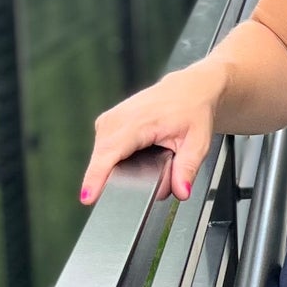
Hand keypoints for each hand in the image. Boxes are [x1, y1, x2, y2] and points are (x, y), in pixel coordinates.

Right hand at [80, 58, 222, 205]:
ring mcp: (109, 119)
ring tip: (145, 164)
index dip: (97, 177)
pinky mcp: (107, 122)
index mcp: (138, 121)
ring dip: (115, 170)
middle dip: (116, 180)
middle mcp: (118, 118)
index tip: (88, 196)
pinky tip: (130, 159)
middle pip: (102, 159)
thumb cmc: (192, 112)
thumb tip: (181, 191)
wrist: (188, 90)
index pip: (110, 153)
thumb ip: (187, 169)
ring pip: (101, 155)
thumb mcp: (198, 142)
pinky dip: (112, 160)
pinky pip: (102, 148)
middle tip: (150, 177)